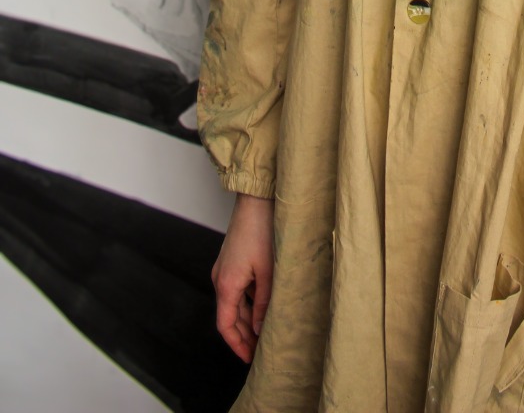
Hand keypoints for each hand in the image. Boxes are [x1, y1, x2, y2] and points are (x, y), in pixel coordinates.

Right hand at [211, 192, 274, 362]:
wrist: (256, 200)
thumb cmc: (262, 231)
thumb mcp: (268, 272)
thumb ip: (263, 303)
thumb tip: (258, 327)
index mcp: (226, 285)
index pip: (225, 326)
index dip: (236, 345)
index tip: (249, 359)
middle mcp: (220, 279)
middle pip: (229, 317)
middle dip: (243, 336)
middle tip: (259, 351)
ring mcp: (225, 269)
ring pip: (233, 303)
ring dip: (245, 320)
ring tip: (263, 332)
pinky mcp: (232, 260)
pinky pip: (237, 289)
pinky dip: (247, 303)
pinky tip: (262, 307)